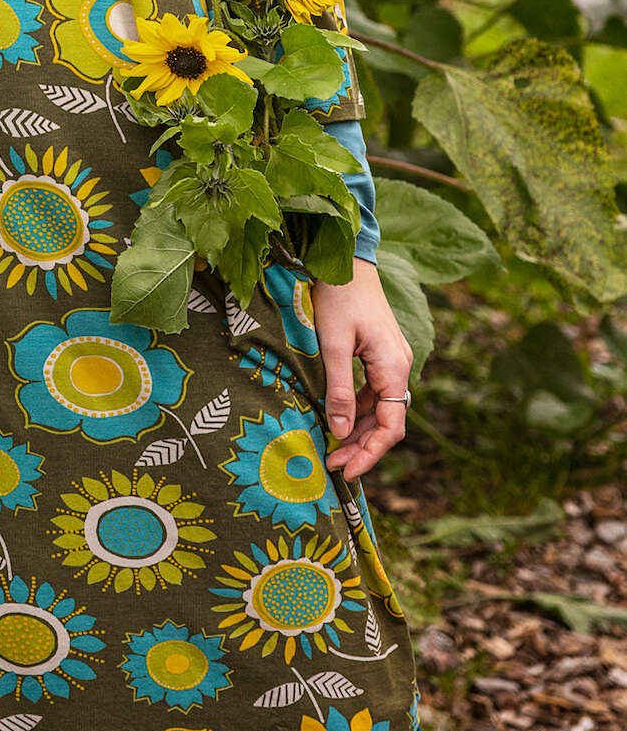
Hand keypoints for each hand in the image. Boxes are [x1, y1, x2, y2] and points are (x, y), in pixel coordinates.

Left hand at [310, 263, 414, 483]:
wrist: (345, 258)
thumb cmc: (338, 296)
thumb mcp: (332, 343)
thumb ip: (337, 387)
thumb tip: (338, 430)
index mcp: (393, 366)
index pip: (390, 426)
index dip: (370, 453)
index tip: (346, 471)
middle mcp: (399, 366)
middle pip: (387, 421)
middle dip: (361, 446)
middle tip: (332, 465)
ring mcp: (391, 360)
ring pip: (379, 408)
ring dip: (358, 430)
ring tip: (331, 448)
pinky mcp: (380, 354)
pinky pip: (373, 392)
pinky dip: (356, 409)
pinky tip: (336, 418)